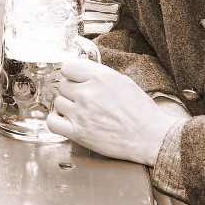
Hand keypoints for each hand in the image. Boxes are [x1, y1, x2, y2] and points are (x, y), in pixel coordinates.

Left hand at [42, 58, 180, 165]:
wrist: (151, 137)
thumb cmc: (142, 111)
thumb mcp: (122, 81)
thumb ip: (99, 76)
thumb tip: (83, 73)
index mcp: (100, 76)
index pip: (68, 66)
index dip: (72, 74)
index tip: (76, 79)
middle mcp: (87, 93)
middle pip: (62, 85)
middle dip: (71, 90)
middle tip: (84, 98)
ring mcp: (81, 113)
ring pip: (58, 102)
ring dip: (67, 106)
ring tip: (80, 111)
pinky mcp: (79, 133)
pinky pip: (53, 122)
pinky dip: (56, 120)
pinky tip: (66, 120)